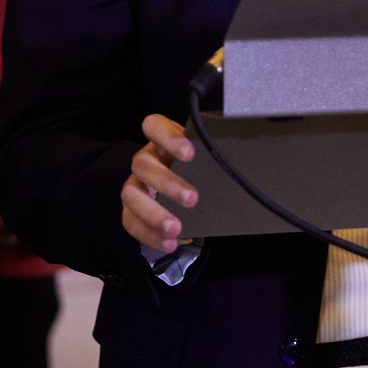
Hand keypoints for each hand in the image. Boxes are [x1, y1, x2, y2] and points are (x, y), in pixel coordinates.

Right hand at [121, 113, 199, 253]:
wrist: (182, 184)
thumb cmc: (195, 166)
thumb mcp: (202, 156)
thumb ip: (211, 155)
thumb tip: (237, 164)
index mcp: (160, 140)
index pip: (153, 125)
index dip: (168, 137)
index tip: (190, 152)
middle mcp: (145, 159)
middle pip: (142, 164)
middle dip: (167, 183)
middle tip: (192, 198)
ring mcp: (135, 184)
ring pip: (131, 195)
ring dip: (153, 213)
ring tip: (175, 228)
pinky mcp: (130, 209)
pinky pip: (131, 222)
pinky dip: (149, 235)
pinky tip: (169, 242)